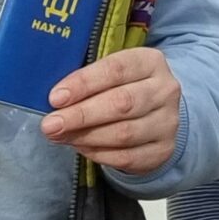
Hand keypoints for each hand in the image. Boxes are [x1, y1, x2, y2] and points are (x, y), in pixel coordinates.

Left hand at [41, 46, 181, 173]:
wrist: (157, 113)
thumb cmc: (124, 88)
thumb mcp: (110, 74)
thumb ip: (86, 82)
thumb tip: (55, 101)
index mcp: (150, 62)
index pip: (115, 69)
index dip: (83, 84)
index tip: (55, 98)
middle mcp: (164, 90)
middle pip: (121, 103)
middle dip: (80, 115)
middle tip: (51, 124)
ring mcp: (167, 122)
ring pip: (124, 133)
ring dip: (86, 137)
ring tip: (61, 136)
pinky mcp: (163, 150)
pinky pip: (127, 157)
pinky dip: (99, 153)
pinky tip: (81, 147)